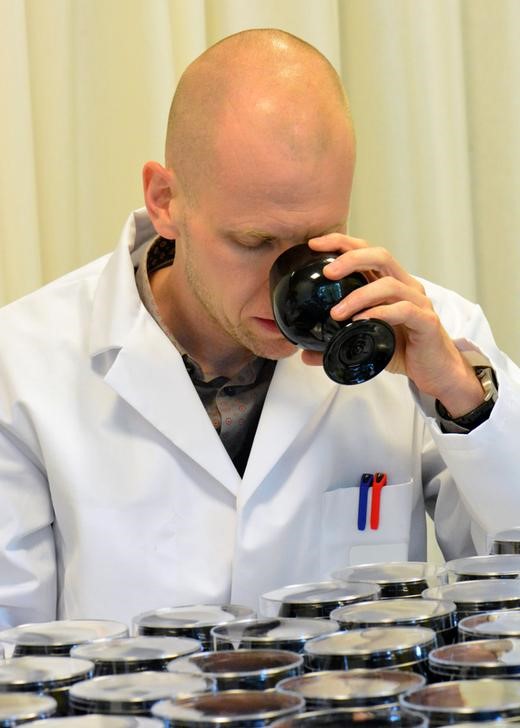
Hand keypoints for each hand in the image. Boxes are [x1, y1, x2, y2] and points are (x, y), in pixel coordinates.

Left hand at [301, 233, 484, 416]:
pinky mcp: (426, 322)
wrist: (436, 372)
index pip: (367, 252)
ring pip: (389, 284)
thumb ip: (335, 345)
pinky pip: (404, 310)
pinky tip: (361, 322)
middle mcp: (406, 286)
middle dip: (351, 258)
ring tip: (335, 313)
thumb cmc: (404, 350)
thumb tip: (304, 355)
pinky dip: (380, 313)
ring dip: (359, 296)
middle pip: (381, 256)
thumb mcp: (365, 344)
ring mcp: (418, 302)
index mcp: (390, 283)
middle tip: (327, 272)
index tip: (315, 245)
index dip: (342, 243)